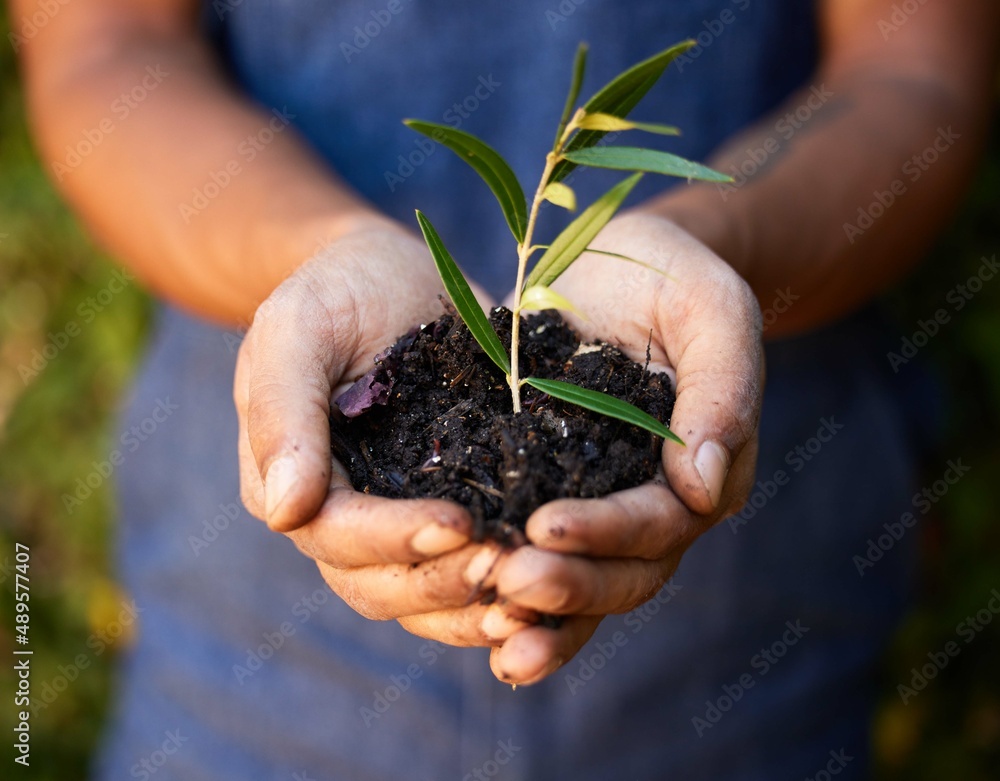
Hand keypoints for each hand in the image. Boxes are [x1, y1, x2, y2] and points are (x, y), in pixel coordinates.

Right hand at [234, 222, 504, 645]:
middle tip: (511, 566)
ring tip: (537, 596)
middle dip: (445, 581)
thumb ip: (282, 412)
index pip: (336, 534)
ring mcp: (396, 519)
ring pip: (423, 595)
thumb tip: (284, 513)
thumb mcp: (298, 328)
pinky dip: (500, 592)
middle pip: (380, 585)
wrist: (388, 275)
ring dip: (476, 605)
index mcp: (294, 481)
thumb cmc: (335, 290)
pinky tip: (549, 592)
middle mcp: (341, 517)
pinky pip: (464, 568)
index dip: (395, 538)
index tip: (460, 524)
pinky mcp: (448, 508)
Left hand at [486, 211, 763, 684]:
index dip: (608, 532)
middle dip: (566, 586)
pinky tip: (465, 612)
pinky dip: (505, 591)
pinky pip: (532, 553)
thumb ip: (722, 388)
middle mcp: (650, 504)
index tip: (547, 525)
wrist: (617, 260)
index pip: (660, 522)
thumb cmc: (675, 277)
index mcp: (700, 471)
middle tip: (506, 581)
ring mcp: (596, 505)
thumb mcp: (712, 311)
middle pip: (620, 574)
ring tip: (485, 623)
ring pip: (578, 582)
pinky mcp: (540, 489)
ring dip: (536, 614)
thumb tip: (703, 487)